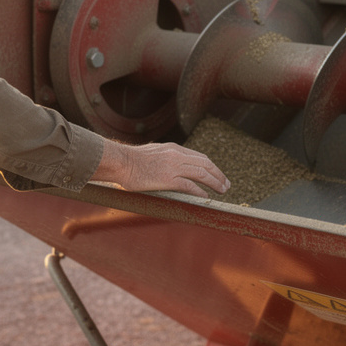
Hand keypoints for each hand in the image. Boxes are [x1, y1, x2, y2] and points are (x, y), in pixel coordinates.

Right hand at [92, 141, 230, 198]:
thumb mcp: (152, 152)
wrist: (120, 161)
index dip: (210, 166)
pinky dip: (200, 192)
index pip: (198, 156)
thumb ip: (163, 157)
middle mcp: (177, 155)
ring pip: (202, 174)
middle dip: (218, 174)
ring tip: (222, 190)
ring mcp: (173, 167)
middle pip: (205, 163)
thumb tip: (166, 165)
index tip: (215, 174)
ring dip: (215, 182)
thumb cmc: (130, 160)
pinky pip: (190, 186)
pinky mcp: (168, 179)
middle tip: (226, 183)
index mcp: (173, 148)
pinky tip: (205, 197)